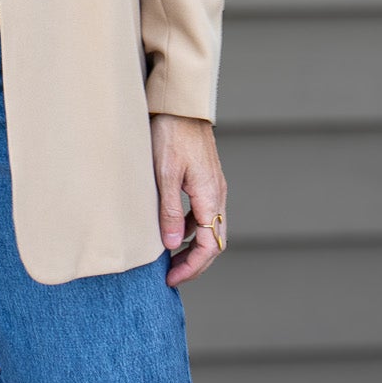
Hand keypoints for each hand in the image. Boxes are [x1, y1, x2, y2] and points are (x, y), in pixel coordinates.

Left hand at [151, 114, 227, 286]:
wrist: (180, 103)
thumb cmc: (170, 134)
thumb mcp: (164, 174)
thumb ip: (169, 211)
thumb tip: (172, 246)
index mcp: (210, 197)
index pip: (209, 246)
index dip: (192, 267)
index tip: (171, 279)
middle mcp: (217, 195)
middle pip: (213, 240)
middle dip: (194, 263)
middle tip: (171, 276)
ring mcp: (213, 186)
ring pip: (208, 227)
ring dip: (192, 246)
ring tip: (169, 258)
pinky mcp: (205, 178)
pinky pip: (202, 212)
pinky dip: (190, 227)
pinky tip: (171, 229)